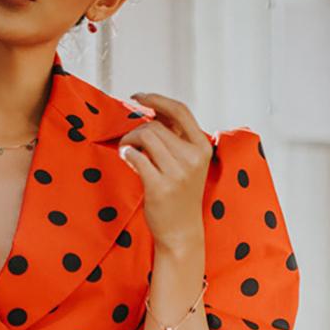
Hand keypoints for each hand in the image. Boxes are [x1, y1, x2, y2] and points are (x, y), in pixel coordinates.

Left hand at [118, 93, 212, 253]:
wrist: (181, 232)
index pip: (180, 111)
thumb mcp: (187, 163)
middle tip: (128, 141)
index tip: (138, 97)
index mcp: (202, 147)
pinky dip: (127, 153)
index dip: (157, 100)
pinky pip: (137, 156)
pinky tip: (126, 158)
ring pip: (146, 137)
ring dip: (130, 141)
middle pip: (156, 126)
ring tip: (127, 151)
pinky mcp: (160, 186)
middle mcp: (193, 157)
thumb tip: (152, 112)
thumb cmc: (180, 196)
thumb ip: (175, 138)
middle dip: (136, 129)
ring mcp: (178, 172)